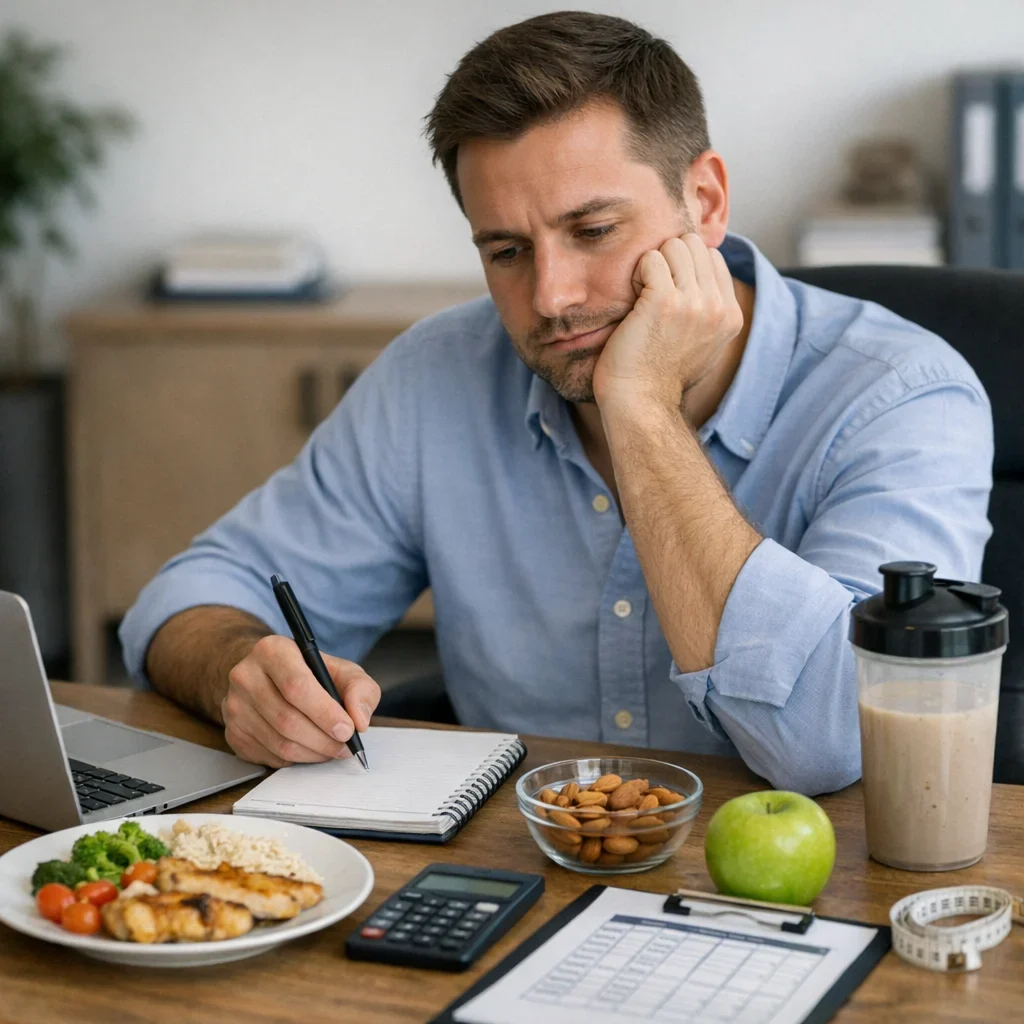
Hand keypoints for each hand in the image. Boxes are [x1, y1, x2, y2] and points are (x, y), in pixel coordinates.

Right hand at [221, 634, 380, 766]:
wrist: (269, 676)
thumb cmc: (309, 672)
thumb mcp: (341, 669)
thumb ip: (359, 689)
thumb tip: (360, 720)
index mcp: (273, 651)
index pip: (297, 686)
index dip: (325, 713)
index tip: (348, 729)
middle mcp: (246, 676)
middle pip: (287, 719)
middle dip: (323, 740)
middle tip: (345, 746)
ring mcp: (235, 706)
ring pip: (279, 743)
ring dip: (313, 753)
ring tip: (332, 749)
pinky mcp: (233, 733)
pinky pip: (269, 756)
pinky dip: (296, 760)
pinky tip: (309, 749)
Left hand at [592, 234, 742, 412]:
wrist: (639, 402)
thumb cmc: (658, 375)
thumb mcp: (703, 346)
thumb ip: (711, 313)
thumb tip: (706, 274)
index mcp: (731, 317)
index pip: (712, 258)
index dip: (684, 268)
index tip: (667, 295)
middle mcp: (718, 308)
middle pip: (694, 245)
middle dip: (669, 260)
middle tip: (651, 293)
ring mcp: (694, 303)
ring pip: (674, 246)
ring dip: (652, 265)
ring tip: (642, 297)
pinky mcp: (664, 300)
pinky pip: (651, 259)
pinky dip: (637, 273)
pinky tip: (633, 299)